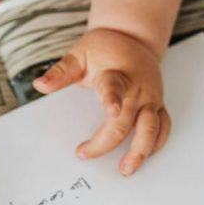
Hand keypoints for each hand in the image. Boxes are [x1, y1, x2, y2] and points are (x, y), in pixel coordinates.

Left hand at [32, 28, 170, 175]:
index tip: (112, 110)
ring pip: (152, 127)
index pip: (113, 87)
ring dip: (141, 150)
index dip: (112, 99)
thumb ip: (61, 72)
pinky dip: (157, 143)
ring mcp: (150, 97)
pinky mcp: (158, 103)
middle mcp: (136, 87)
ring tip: (126, 169)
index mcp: (115, 73)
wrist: (133, 36)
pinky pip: (164, 126)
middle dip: (108, 141)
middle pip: (127, 119)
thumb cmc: (104, 47)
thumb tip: (39, 85)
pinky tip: (145, 156)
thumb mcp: (79, 54)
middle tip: (86, 153)